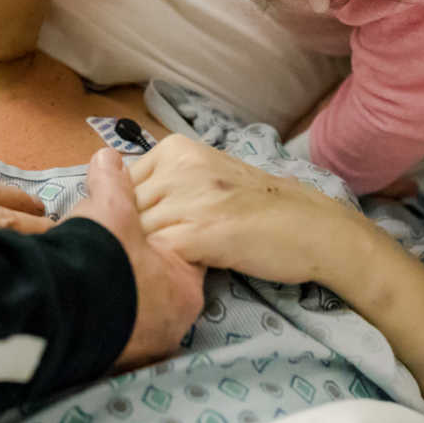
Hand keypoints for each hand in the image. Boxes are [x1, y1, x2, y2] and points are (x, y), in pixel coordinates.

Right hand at [66, 148, 203, 370]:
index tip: (129, 229)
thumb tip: (107, 157)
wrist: (66, 311)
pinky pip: (114, 338)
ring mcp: (146, 349)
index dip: (154, 235)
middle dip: (135, 270)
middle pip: (158, 288)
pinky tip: (80, 304)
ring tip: (86, 276)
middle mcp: (174, 323)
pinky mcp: (117, 364)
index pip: (179, 254)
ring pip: (137, 316)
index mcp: (183, 286)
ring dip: (117, 299)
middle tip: (105, 252)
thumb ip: (113, 181)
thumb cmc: (102, 258)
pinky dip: (100, 321)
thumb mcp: (109, 209)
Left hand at [131, 134, 360, 284]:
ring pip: (137, 232)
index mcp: (176, 148)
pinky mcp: (202, 232)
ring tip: (163, 265)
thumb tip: (115, 196)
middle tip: (146, 253)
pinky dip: (162, 267)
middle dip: (128, 234)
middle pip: (123, 207)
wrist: (309, 226)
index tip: (138, 230)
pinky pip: (159, 251)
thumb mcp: (205, 177)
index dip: (122, 212)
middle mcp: (178, 166)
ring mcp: (190, 198)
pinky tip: (178, 274)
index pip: (119, 181)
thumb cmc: (256, 206)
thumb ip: (165, 182)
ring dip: (144, 253)